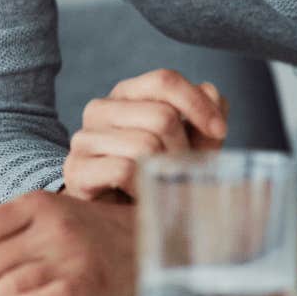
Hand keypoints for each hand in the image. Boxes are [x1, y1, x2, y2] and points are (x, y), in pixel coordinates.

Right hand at [62, 68, 227, 200]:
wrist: (119, 215)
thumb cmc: (155, 174)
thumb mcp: (189, 144)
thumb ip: (203, 119)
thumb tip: (211, 92)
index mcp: (127, 94)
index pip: (164, 80)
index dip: (198, 104)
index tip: (220, 131)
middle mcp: (100, 109)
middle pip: (161, 116)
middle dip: (183, 148)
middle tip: (181, 171)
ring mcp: (84, 138)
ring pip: (145, 144)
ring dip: (164, 171)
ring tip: (161, 185)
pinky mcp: (76, 170)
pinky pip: (124, 170)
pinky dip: (142, 187)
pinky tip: (140, 195)